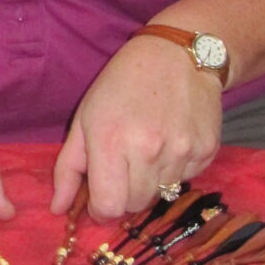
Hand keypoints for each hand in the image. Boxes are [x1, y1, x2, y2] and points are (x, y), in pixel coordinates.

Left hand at [52, 40, 222, 222]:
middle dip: (124, 195)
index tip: (100, 197)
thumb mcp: (84, 119)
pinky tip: (170, 141)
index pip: (109, 207)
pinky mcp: (207, 150)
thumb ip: (68, 168)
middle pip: (134, 205)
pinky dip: (174, 170)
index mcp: (111, 141)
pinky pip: (185, 180)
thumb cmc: (122, 84)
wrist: (179, 55)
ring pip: (160, 195)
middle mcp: (148, 150)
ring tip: (147, 149)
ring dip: (149, 182)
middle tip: (123, 167)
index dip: (101, 209)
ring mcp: (181, 151)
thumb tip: (57, 209)